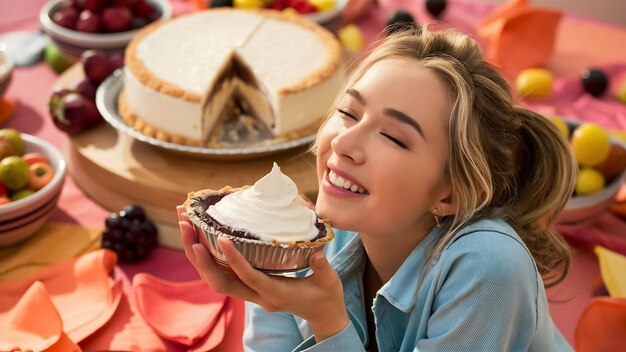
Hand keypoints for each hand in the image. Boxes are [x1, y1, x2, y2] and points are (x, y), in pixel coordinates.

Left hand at [176, 205, 349, 341]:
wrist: (323, 316)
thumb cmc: (327, 297)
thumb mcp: (330, 282)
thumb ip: (322, 267)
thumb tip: (315, 251)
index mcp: (275, 294)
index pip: (249, 278)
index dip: (234, 259)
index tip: (222, 238)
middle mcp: (256, 296)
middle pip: (218, 280)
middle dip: (198, 254)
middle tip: (186, 223)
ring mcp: (250, 293)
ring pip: (213, 276)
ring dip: (195, 252)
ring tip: (184, 222)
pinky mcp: (248, 287)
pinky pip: (220, 272)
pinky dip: (206, 254)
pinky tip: (199, 233)